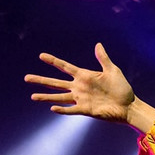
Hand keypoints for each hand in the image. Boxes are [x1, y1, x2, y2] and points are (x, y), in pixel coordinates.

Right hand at [25, 43, 154, 128]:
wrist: (128, 106)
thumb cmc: (122, 88)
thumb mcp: (113, 71)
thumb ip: (103, 59)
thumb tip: (98, 44)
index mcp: (84, 76)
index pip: (65, 67)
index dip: (53, 61)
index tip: (41, 56)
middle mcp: (79, 87)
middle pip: (56, 83)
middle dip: (41, 80)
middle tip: (26, 78)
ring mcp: (81, 99)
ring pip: (59, 97)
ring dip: (46, 97)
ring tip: (32, 96)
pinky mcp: (86, 110)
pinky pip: (71, 110)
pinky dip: (62, 109)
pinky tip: (52, 108)